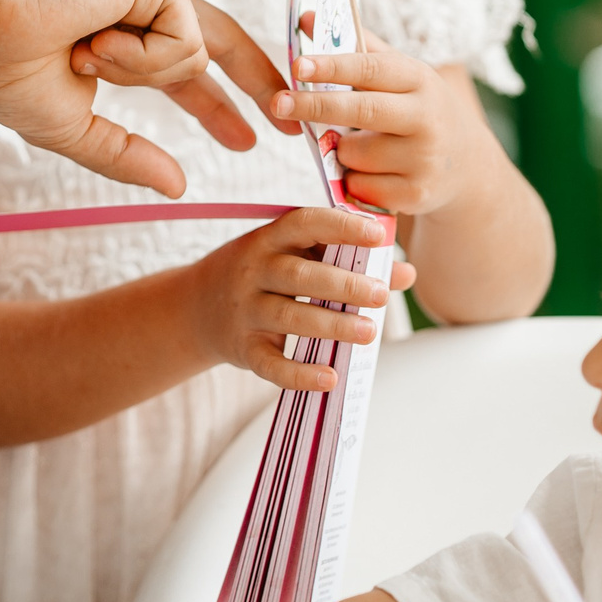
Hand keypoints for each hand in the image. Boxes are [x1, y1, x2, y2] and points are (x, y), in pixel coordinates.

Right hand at [0, 0, 290, 194]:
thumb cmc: (4, 68)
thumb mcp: (74, 128)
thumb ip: (125, 156)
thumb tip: (177, 187)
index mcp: (123, 31)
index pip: (186, 68)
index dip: (218, 105)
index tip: (247, 137)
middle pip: (220, 42)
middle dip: (256, 82)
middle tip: (288, 124)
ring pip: (193, 54)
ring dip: (140, 76)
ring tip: (82, 58)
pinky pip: (180, 41)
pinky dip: (138, 58)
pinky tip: (93, 42)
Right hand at [190, 206, 414, 390]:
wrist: (195, 307)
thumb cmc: (264, 275)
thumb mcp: (295, 257)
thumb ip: (348, 260)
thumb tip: (406, 273)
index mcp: (269, 239)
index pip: (304, 223)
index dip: (341, 227)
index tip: (377, 234)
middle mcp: (252, 271)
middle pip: (298, 276)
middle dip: (343, 285)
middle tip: (380, 295)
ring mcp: (245, 311)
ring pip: (289, 317)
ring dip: (332, 326)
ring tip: (369, 333)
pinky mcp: (243, 349)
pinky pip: (270, 364)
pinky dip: (299, 374)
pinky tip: (329, 378)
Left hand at [270, 40, 488, 215]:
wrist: (467, 165)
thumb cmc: (417, 110)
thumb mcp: (399, 74)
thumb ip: (353, 47)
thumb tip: (305, 18)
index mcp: (419, 79)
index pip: (371, 68)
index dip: (333, 66)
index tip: (298, 65)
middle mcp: (426, 118)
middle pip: (362, 110)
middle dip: (316, 106)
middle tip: (279, 103)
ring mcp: (424, 159)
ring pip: (354, 154)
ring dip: (341, 150)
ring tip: (360, 145)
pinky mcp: (416, 195)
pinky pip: (361, 187)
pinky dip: (354, 180)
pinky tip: (375, 172)